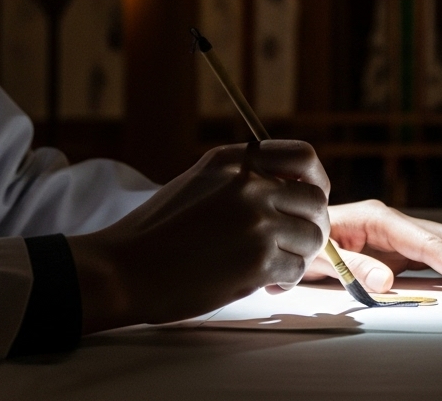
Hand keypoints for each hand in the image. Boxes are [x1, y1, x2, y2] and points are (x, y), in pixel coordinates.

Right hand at [68, 141, 329, 332]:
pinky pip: (296, 269)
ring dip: (300, 256)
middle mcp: (250, 185)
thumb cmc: (157, 233)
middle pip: (316, 202)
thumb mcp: (200, 183)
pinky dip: (286, 280)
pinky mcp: (258, 259)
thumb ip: (241, 179)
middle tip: (294, 246)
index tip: (309, 201)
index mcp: (235, 161)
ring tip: (275, 267)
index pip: (302, 156)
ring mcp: (256, 221)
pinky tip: (266, 284)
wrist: (125, 268)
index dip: (316, 180)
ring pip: (312, 237)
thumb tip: (288, 191)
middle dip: (312, 226)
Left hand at [303, 200, 441, 294]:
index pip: (424, 241)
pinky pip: (432, 256)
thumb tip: (388, 281)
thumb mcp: (317, 258)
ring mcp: (396, 233)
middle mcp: (391, 221)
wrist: (287, 234)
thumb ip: (352, 268)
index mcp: (376, 217)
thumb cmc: (301, 243)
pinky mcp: (395, 248)